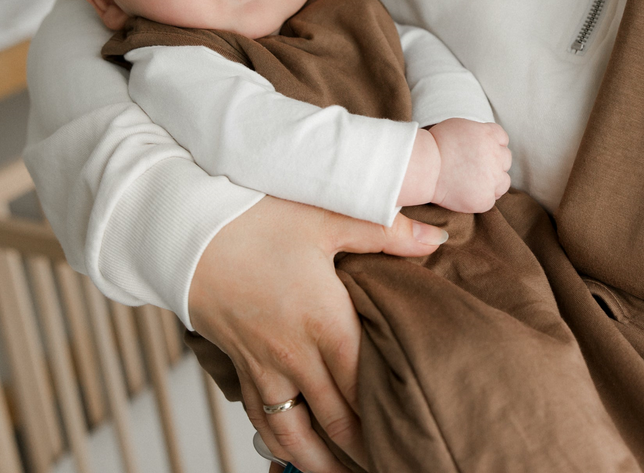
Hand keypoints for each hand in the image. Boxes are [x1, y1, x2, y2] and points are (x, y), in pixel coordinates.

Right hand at [188, 195, 447, 472]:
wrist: (184, 231)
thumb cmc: (256, 220)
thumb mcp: (325, 217)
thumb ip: (385, 231)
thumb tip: (436, 237)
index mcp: (326, 323)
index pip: (367, 388)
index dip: (391, 416)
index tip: (411, 434)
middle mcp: (295, 355)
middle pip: (337, 420)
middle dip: (364, 449)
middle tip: (388, 462)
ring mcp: (262, 366)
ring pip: (295, 435)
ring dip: (321, 462)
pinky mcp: (238, 364)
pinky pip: (260, 419)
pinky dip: (280, 444)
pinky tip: (291, 449)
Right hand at [428, 119, 511, 212]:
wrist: (424, 168)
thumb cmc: (434, 145)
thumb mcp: (459, 126)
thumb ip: (478, 133)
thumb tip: (485, 141)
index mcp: (489, 135)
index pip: (502, 139)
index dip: (491, 145)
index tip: (478, 151)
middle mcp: (496, 155)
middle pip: (505, 159)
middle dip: (493, 162)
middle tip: (473, 167)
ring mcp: (492, 179)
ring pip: (504, 181)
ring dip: (492, 182)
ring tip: (472, 182)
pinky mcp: (485, 199)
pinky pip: (491, 199)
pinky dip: (481, 197)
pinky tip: (467, 193)